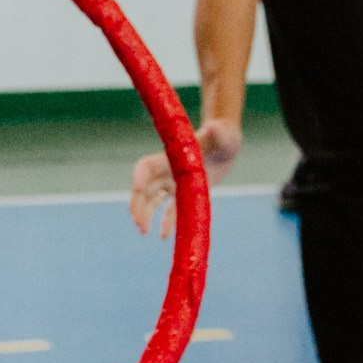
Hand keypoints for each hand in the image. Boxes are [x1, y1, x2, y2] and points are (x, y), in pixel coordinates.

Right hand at [129, 119, 240, 237]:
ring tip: (144, 231)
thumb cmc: (223, 135)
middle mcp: (167, 172)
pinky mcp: (184, 196)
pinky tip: (163, 236)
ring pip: (152, 202)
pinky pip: (171, 212)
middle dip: (138, 206)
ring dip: (145, 216)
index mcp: (171, 158)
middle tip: (139, 224)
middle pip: (144, 190)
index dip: (139, 176)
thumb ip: (218, 132)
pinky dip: (166, 224)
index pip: (146, 167)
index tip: (138, 189)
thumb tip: (214, 126)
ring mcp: (174, 184)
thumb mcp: (222, 134)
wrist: (225, 144)